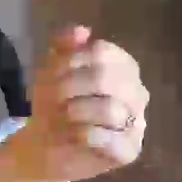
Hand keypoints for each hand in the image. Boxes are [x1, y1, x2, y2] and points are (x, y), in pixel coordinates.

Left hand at [11, 26, 148, 181]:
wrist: (44, 148)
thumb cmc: (55, 106)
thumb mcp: (52, 70)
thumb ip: (64, 45)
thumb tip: (82, 31)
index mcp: (124, 68)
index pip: (103, 51)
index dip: (70, 61)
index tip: (50, 74)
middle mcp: (137, 92)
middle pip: (106, 77)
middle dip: (69, 87)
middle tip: (52, 98)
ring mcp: (137, 122)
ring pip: (110, 108)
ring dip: (76, 111)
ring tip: (63, 117)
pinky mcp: (130, 150)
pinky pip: (111, 139)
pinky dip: (86, 136)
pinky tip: (74, 136)